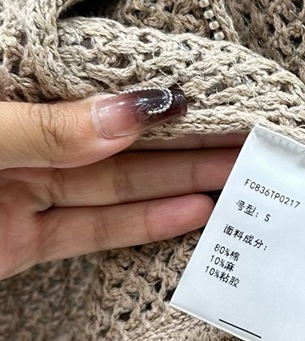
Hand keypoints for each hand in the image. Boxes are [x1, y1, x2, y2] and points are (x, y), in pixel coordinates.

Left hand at [0, 87, 244, 279]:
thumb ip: (47, 128)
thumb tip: (127, 115)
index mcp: (8, 97)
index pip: (97, 95)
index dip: (154, 100)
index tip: (213, 101)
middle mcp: (26, 147)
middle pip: (118, 144)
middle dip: (184, 143)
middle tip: (244, 142)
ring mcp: (24, 196)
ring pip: (115, 187)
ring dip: (177, 184)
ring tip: (234, 178)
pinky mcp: (25, 245)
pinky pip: (92, 231)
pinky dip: (142, 224)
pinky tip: (190, 213)